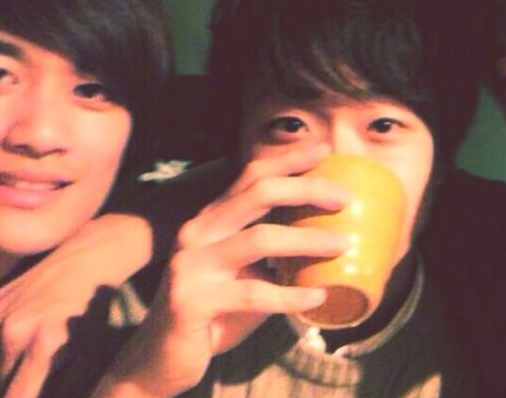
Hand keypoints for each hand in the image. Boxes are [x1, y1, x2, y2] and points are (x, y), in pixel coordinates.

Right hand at [0, 213, 152, 397]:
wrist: (80, 265)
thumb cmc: (88, 317)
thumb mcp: (87, 358)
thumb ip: (64, 390)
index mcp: (42, 346)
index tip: (30, 393)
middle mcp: (12, 332)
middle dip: (12, 391)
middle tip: (31, 381)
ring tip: (22, 365)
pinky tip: (6, 350)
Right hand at [90, 147, 350, 397]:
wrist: (161, 356)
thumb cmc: (213, 311)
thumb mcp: (242, 273)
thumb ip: (270, 254)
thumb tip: (325, 239)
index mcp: (210, 219)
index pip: (250, 176)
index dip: (287, 159)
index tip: (324, 150)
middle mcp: (198, 232)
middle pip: (257, 193)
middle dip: (304, 189)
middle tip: (344, 198)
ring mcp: (191, 263)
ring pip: (259, 239)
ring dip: (307, 240)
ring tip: (343, 245)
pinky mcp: (191, 299)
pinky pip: (252, 293)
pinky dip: (291, 295)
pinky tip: (318, 297)